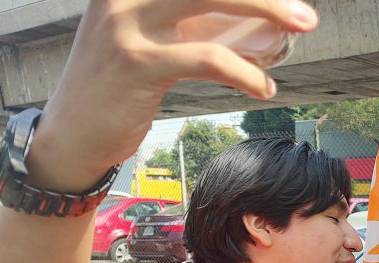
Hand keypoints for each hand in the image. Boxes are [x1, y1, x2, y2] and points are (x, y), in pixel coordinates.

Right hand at [29, 0, 318, 190]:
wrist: (72, 135)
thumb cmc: (121, 84)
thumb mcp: (150, 37)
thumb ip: (192, 20)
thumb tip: (262, 20)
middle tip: (306, 13)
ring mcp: (127, 21)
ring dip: (268, 12)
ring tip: (300, 32)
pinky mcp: (137, 61)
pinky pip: (209, 57)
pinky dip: (245, 72)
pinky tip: (264, 87)